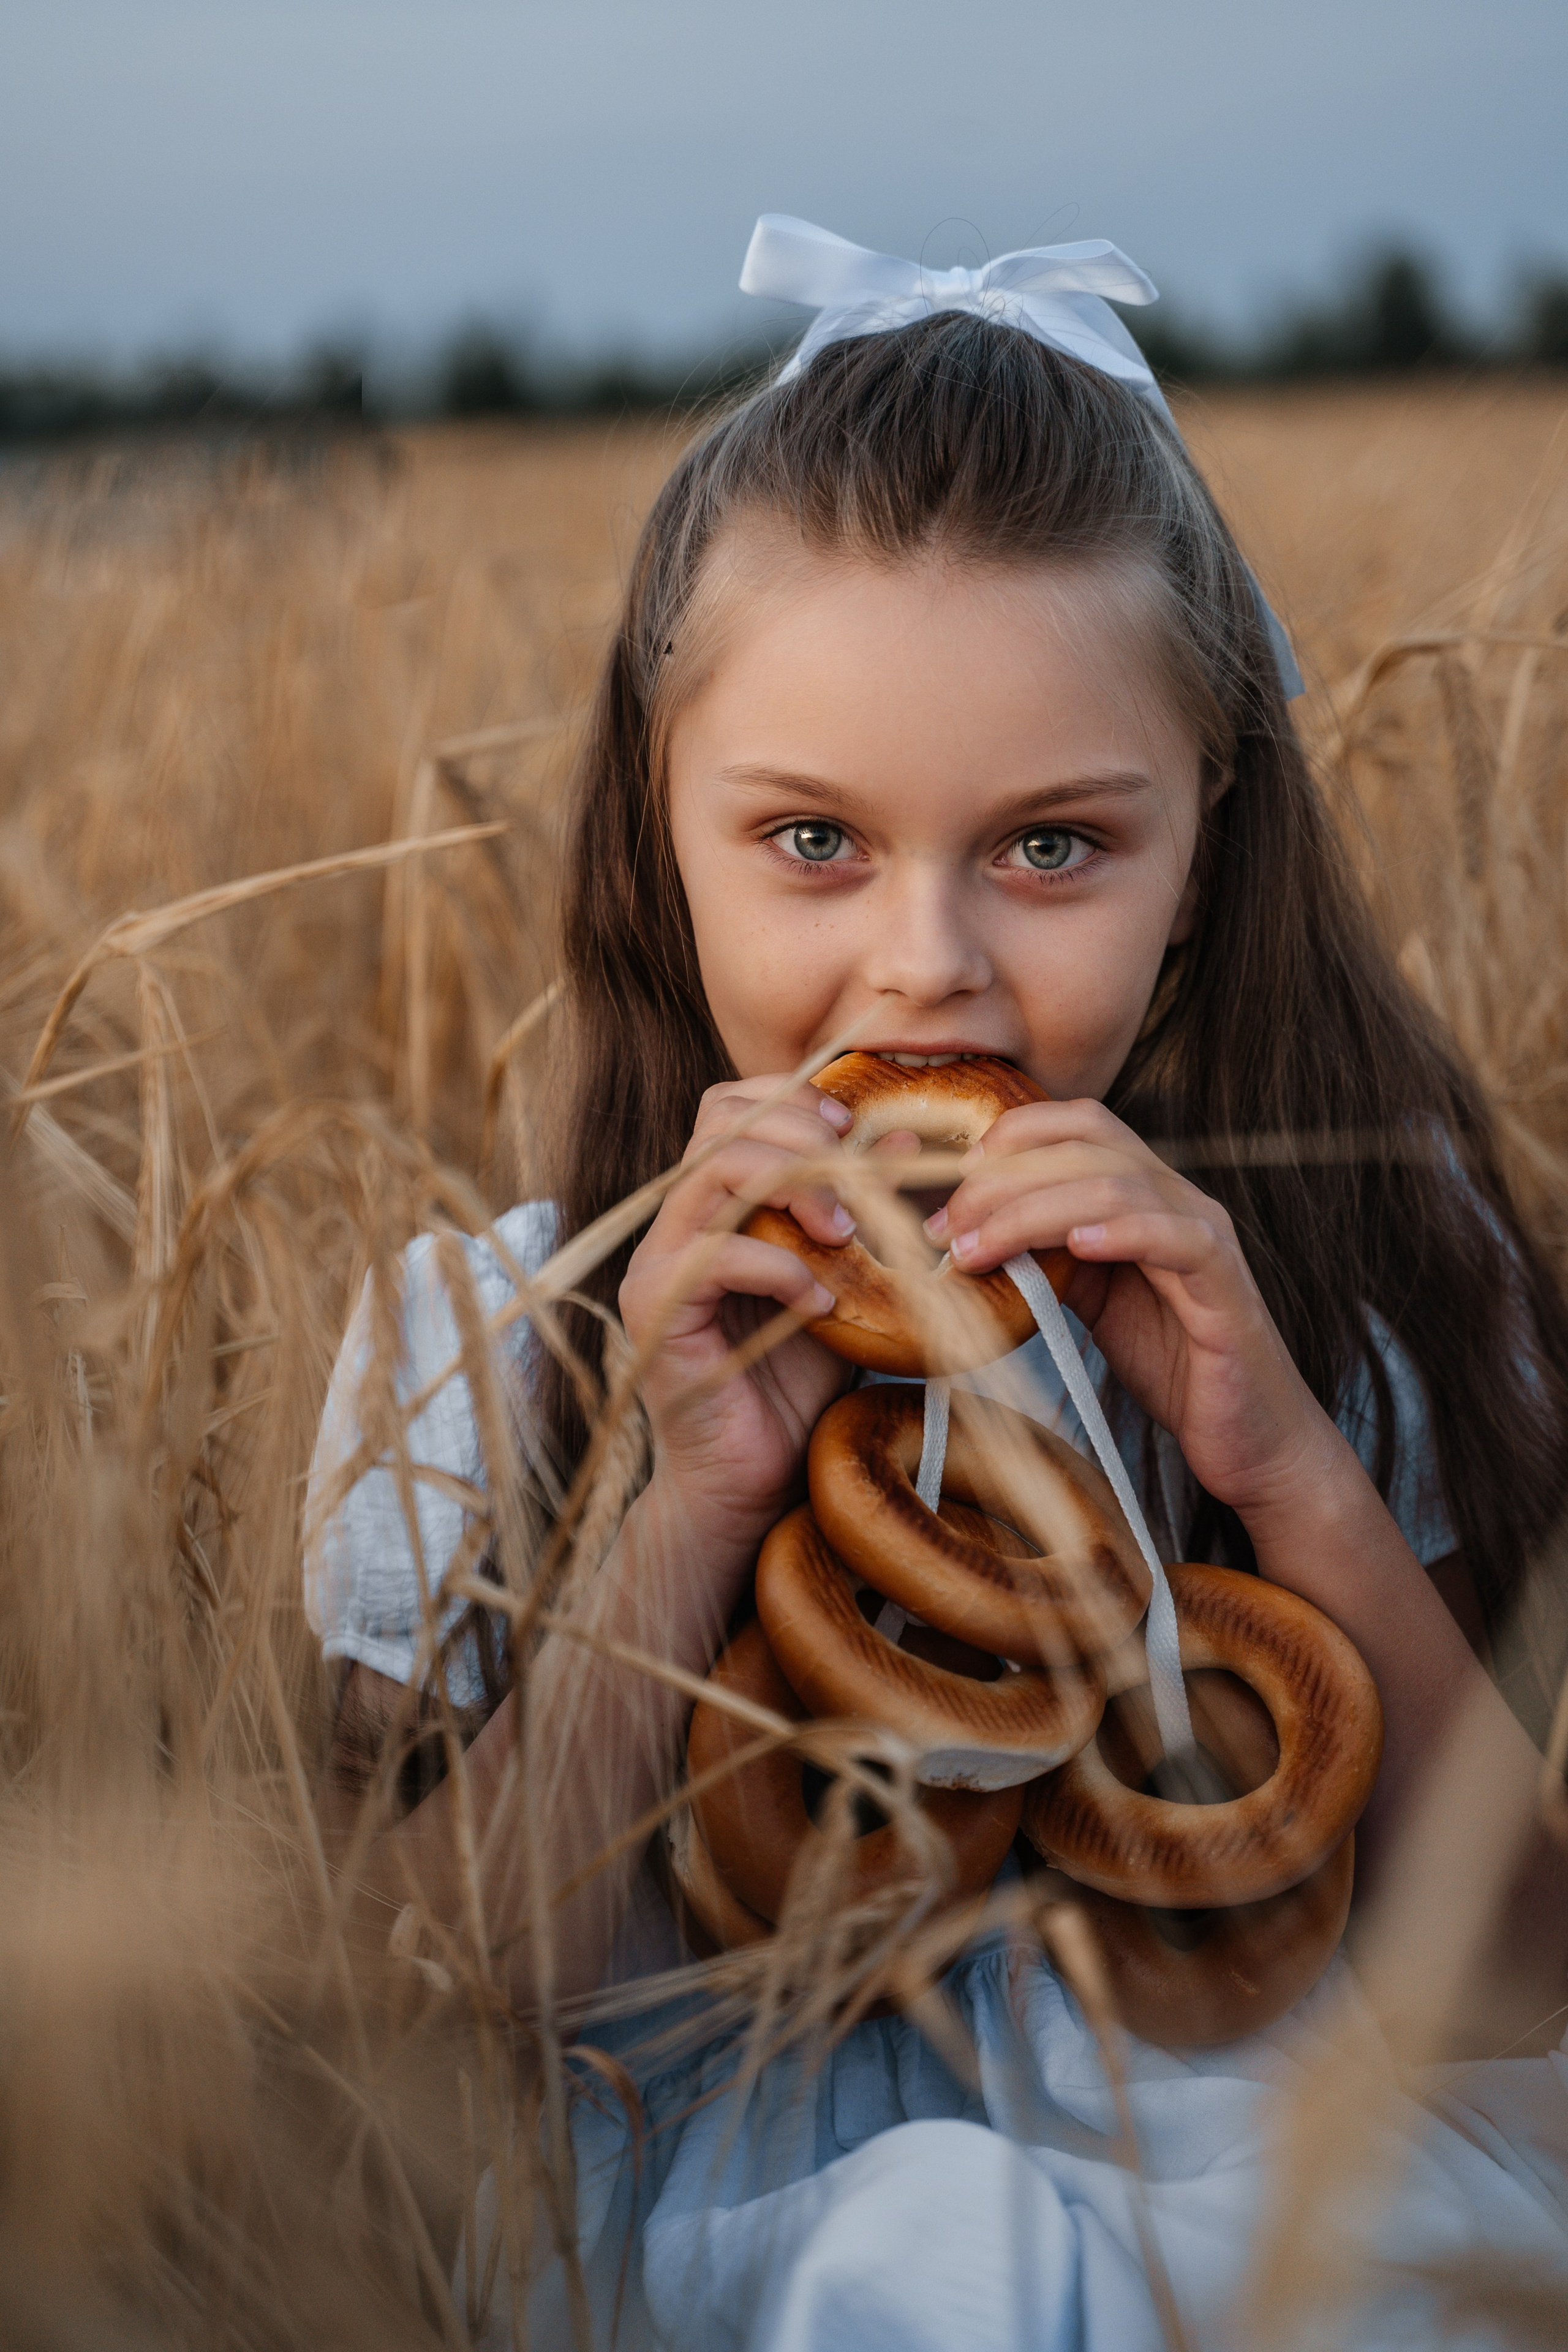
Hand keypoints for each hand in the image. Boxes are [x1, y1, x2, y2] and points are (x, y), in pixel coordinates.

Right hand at [619, 1077, 865, 1552]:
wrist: (751, 1482)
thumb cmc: (794, 1384)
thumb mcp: (845, 1282)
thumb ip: (866, 1216)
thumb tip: (908, 1141)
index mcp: (713, 1206)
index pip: (728, 1106)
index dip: (793, 1100)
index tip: (856, 1133)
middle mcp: (676, 1224)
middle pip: (720, 1123)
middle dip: (802, 1133)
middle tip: (861, 1177)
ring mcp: (657, 1265)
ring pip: (713, 1172)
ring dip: (796, 1187)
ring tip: (847, 1235)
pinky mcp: (657, 1313)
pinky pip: (716, 1256)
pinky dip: (782, 1268)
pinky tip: (821, 1303)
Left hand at [925, 1098, 1345, 1527]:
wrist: (1251, 1435)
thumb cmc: (1173, 1364)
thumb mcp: (1092, 1299)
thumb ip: (1047, 1258)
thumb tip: (967, 1237)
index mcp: (1146, 1194)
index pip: (1082, 1125)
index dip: (1015, 1134)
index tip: (953, 1178)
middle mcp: (1179, 1200)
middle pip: (1088, 1148)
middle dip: (1003, 1179)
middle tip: (944, 1227)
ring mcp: (1206, 1236)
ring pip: (1118, 1187)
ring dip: (1032, 1211)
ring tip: (976, 1250)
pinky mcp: (1225, 1287)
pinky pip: (1176, 1238)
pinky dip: (1122, 1232)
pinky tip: (1076, 1246)